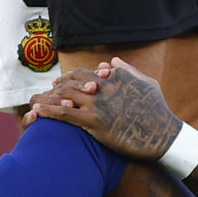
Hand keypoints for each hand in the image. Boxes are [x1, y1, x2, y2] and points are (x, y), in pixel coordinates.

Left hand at [28, 60, 183, 161]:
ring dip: (47, 98)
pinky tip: (37, 114)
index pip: (85, 72)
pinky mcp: (94, 122)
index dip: (70, 77)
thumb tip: (111, 62)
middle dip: (56, 86)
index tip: (61, 82)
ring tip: (35, 103)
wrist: (163, 135)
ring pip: (64, 96)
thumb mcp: (147, 83)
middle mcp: (103, 86)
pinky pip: (64, 114)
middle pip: (71, 82)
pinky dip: (48, 112)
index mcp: (115, 77)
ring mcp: (97, 104)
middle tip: (47, 92)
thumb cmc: (159, 111)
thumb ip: (128, 71)